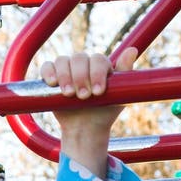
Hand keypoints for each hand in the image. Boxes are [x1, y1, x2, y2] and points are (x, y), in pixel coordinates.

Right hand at [41, 48, 137, 177]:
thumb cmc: (104, 112)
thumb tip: (132, 50)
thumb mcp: (118, 96)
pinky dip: (49, 72)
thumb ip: (125, 73)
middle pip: (79, 58)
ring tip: (69, 94)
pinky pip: (47, 67)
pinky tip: (52, 83)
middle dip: (81, 77)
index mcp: (100, 66)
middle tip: (84, 96)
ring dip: (65, 76)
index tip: (98, 92)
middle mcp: (83, 64)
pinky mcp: (52, 77)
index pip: (98, 59)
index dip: (97, 73)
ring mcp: (67, 69)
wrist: (86, 130)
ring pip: (63, 61)